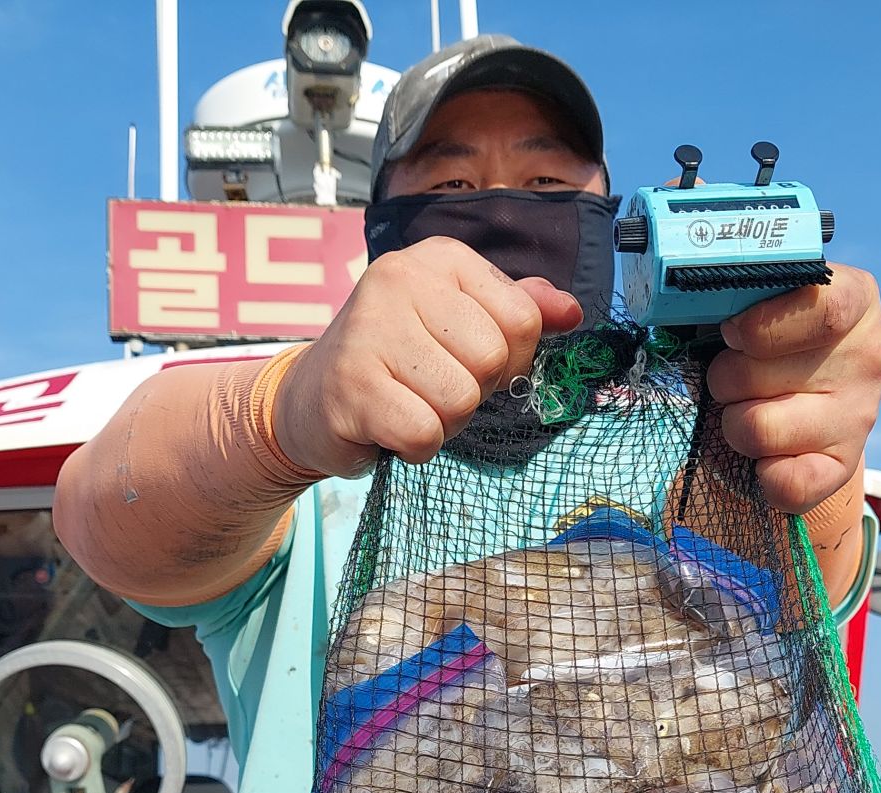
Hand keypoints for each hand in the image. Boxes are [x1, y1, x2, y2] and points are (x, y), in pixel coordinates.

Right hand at [272, 235, 583, 476]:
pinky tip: (389, 425)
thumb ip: (517, 313)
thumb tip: (571, 313)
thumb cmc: (398, 361)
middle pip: (493, 359)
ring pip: (461, 401)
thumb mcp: (460, 323)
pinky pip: (424, 434)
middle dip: (474, 391)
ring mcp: (370, 330)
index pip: (523, 318)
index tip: (467, 360)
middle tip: (430, 386)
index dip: (511, 358)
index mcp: (439, 259)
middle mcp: (401, 280)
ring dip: (444, 421)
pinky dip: (416, 446)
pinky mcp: (351, 386)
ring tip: (408, 403)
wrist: (309, 399)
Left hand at [705, 265, 880, 514]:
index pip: (823, 309)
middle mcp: (868, 356)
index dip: (759, 326)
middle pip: (760, 372)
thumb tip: (693, 306)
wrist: (790, 402)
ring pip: (759, 428)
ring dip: (732, 423)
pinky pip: (787, 485)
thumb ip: (736, 295)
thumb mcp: (754, 303)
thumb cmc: (763, 342)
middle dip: (724, 378)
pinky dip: (760, 475)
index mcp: (855, 298)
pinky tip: (764, 455)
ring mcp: (860, 415)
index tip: (729, 333)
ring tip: (747, 411)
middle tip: (733, 377)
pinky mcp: (844, 465)